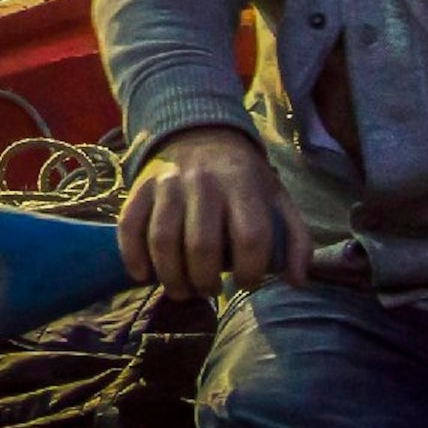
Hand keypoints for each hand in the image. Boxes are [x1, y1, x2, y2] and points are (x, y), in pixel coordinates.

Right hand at [118, 126, 311, 298]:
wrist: (201, 135)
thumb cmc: (244, 179)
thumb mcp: (278, 200)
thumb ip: (296, 240)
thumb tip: (296, 282)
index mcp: (243, 185)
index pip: (250, 237)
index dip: (250, 271)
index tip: (246, 282)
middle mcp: (204, 182)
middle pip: (202, 245)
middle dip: (206, 282)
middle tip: (209, 291)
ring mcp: (168, 184)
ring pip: (163, 240)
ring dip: (172, 277)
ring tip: (182, 289)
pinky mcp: (140, 188)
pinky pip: (130, 227)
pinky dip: (133, 257)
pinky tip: (144, 276)